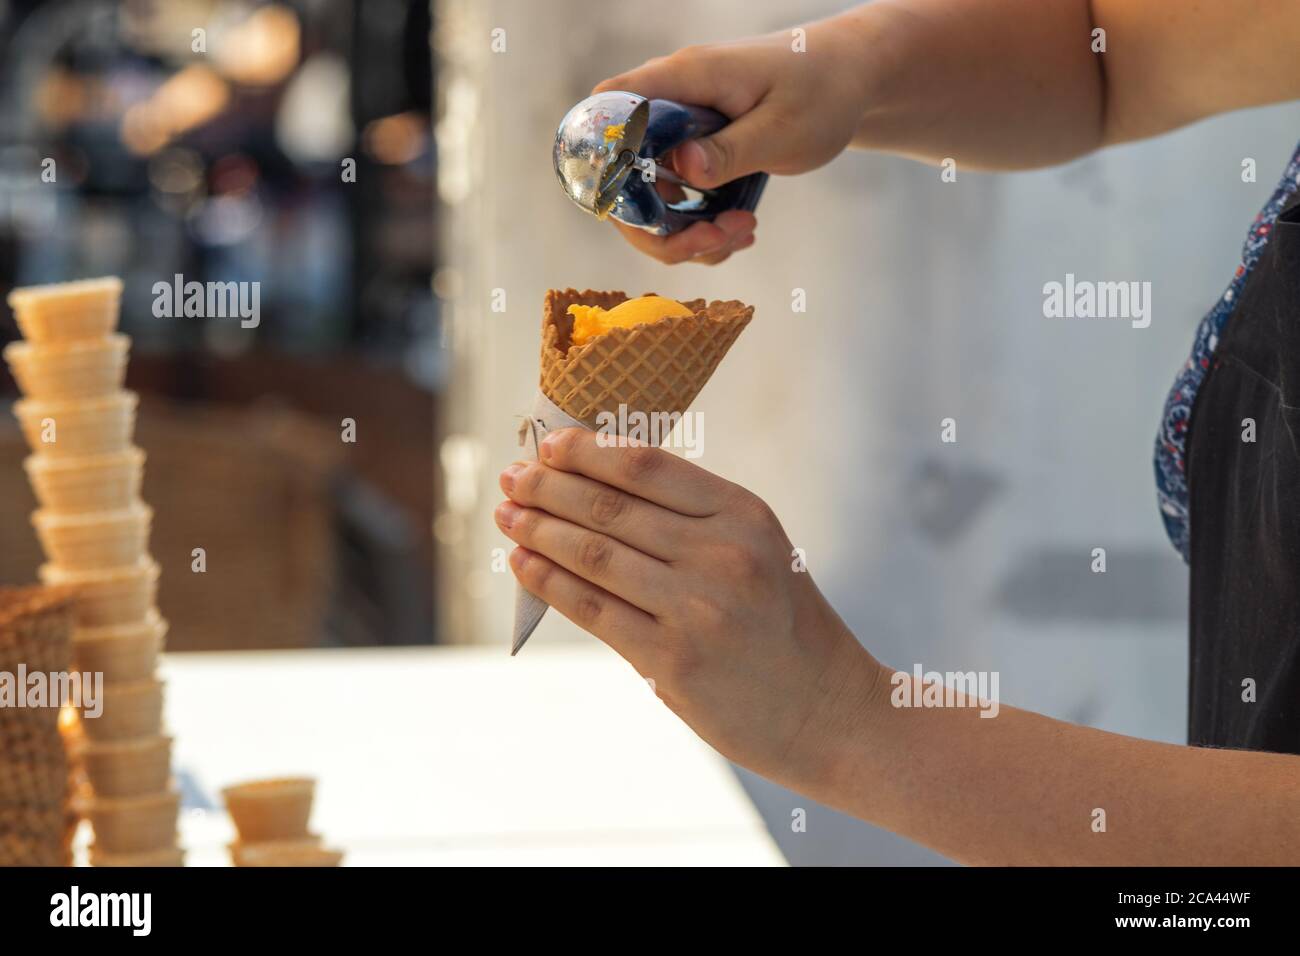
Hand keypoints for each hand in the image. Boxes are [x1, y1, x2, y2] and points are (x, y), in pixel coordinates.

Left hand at [495, 428, 883, 790]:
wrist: (822, 708)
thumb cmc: (780, 622)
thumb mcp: (757, 548)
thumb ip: (690, 517)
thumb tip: (594, 484)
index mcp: (743, 514)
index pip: (647, 467)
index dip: (588, 451)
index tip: (549, 444)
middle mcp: (721, 555)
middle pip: (611, 507)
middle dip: (550, 487)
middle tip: (512, 475)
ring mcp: (696, 609)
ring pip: (594, 554)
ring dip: (539, 530)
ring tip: (508, 514)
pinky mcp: (671, 660)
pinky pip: (593, 609)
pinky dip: (549, 582)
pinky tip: (523, 564)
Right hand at [593, 15, 871, 264]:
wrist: (851, 79)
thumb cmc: (824, 90)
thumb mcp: (784, 128)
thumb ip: (731, 150)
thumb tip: (681, 168)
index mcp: (686, 78)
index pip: (611, 108)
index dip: (605, 163)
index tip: (648, 211)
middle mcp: (672, 102)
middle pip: (622, 173)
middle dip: (658, 226)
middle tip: (714, 240)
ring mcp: (681, 129)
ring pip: (650, 198)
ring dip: (686, 234)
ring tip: (742, 233)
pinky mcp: (695, 151)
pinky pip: (677, 200)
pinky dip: (701, 228)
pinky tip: (741, 229)